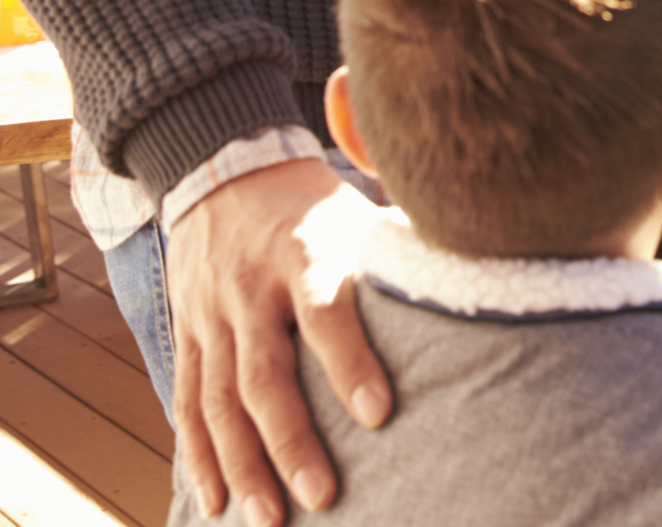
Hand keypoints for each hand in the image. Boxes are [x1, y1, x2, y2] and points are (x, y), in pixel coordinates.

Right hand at [170, 159, 386, 525]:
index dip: (351, 362)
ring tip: (269, 519)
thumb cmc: (311, 205)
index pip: (326, 311)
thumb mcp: (354, 214)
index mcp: (304, 251)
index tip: (379, 414)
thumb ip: (398, 256)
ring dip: (243, 464)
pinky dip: (199, 454)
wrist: (220, 170)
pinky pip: (188, 400)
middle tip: (323, 496)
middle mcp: (251, 289)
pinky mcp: (188, 334)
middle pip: (265, 374)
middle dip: (291, 441)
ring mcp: (211, 316)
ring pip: (220, 400)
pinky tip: (216, 501)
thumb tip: (473, 290)